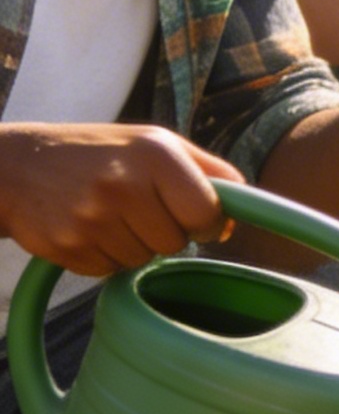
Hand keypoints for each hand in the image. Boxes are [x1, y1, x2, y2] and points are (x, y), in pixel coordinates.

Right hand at [0, 124, 239, 277]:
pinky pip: (110, 270)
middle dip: (167, 232)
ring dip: (135, 245)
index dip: (209, 222)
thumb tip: (241, 212)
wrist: (19, 165)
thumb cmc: (101, 153)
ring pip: (144, 260)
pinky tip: (89, 228)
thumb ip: (209, 171)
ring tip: (111, 214)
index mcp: (156, 153)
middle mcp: (124, 183)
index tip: (198, 218)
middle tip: (142, 209)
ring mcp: (92, 217)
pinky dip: (106, 255)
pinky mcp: (67, 245)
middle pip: (177, 242)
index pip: (207, 211)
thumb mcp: (157, 143)